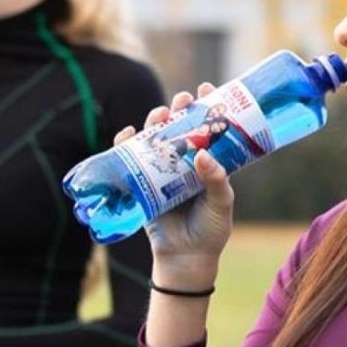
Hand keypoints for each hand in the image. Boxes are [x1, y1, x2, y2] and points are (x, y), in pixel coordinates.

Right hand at [113, 85, 233, 277]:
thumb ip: (216, 179)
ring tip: (159, 116)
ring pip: (156, 137)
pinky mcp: (143, 182)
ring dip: (155, 121)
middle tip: (182, 101)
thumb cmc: (210, 230)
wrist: (185, 258)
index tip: (207, 88)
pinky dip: (126, 142)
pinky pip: (131, 157)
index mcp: (209, 163)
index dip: (208, 106)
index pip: (209, 127)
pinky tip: (128, 134)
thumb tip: (201, 154)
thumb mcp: (221, 204)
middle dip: (179, 109)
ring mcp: (163, 171)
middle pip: (180, 126)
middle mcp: (185, 162)